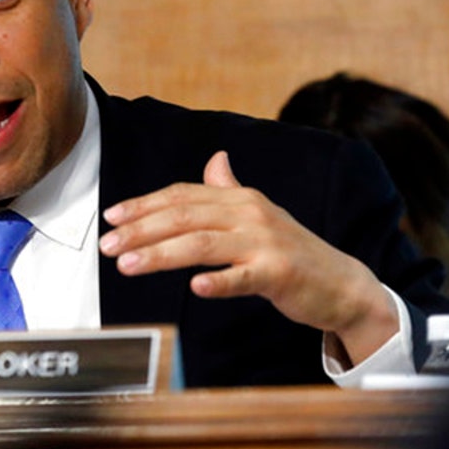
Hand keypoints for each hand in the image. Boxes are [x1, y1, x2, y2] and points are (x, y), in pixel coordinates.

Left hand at [99, 151, 397, 365]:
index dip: (144, 204)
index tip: (111, 216)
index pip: (182, 195)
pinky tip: (195, 288)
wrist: (342, 284)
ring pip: (202, 244)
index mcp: (240, 199)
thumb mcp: (259, 216)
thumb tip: (216, 159)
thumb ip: (231, 190)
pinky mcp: (279, 273)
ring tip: (127, 266)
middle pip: (185, 217)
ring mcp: (265, 242)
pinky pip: (243, 277)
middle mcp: (250, 213)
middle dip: (140, 229)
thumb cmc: (292, 252)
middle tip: (107, 245)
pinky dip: (219, 281)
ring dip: (161, 254)